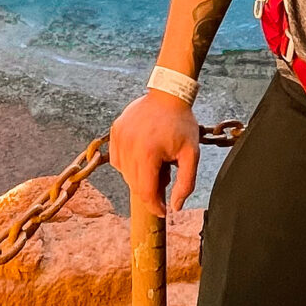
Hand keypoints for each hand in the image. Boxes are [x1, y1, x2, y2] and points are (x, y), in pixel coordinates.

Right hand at [111, 89, 200, 218]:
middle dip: (149, 191)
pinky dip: (127, 165)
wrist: (168, 94)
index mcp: (148, 153)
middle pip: (134, 184)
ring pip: (124, 173)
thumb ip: (186, 184)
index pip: (146, 191)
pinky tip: (143, 156)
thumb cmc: (182, 124)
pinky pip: (117, 160)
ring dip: (139, 177)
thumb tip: (175, 207)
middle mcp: (129, 146)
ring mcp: (119, 138)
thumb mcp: (191, 155)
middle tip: (165, 179)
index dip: (154, 206)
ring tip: (156, 163)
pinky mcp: (114, 131)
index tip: (163, 211)